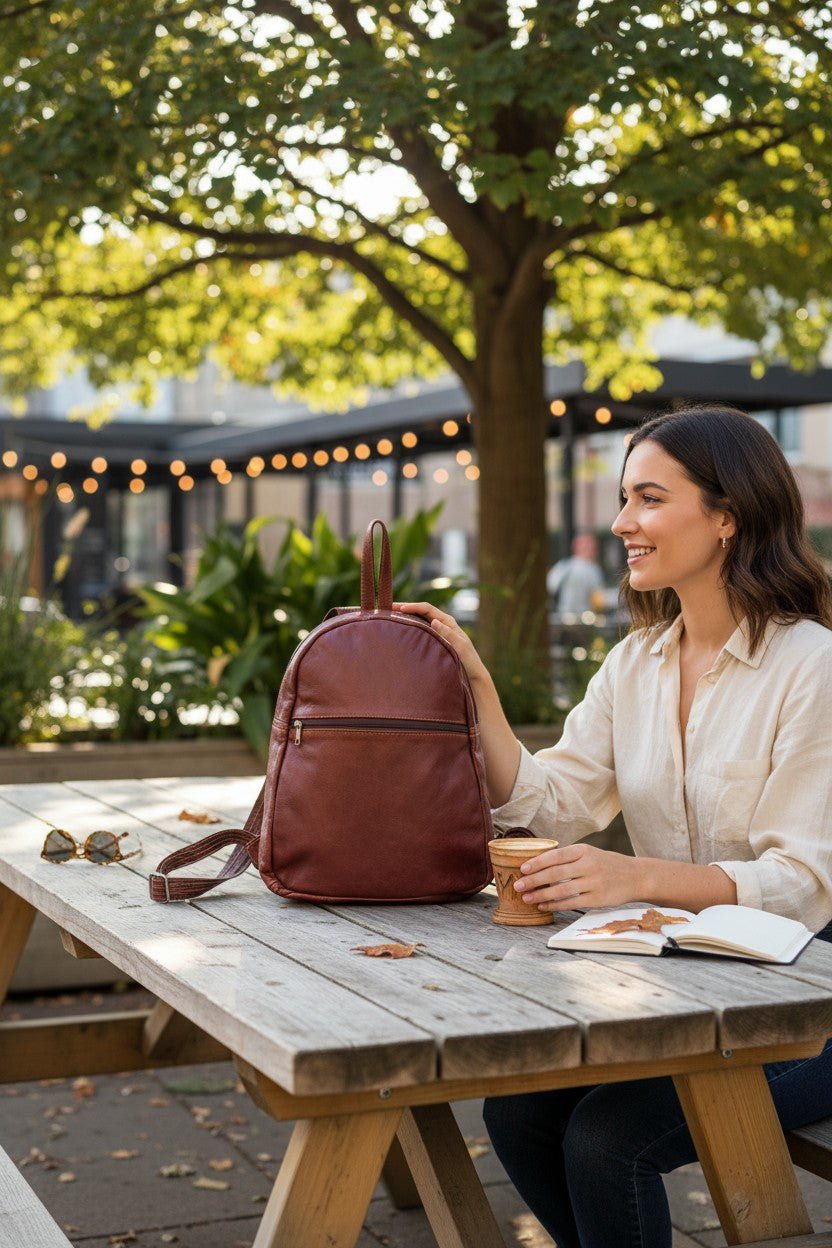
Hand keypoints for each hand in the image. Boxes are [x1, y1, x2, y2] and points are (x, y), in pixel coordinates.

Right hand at [393, 602, 486, 682]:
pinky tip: (401, 630)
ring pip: (420, 620)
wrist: (473, 676)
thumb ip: (448, 634)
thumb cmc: (468, 662)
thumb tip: (433, 621)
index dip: (413, 606)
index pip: (427, 609)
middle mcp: (443, 624)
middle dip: (406, 608)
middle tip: (389, 608)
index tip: (399, 608)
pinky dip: (411, 627)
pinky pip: (421, 630)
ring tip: (391, 617)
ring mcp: (438, 632)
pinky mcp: (435, 641)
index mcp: (448, 622)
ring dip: (407, 617)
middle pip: (421, 611)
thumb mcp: (460, 647)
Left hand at [514, 843, 643, 911]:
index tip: (522, 868)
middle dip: (534, 880)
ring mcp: (593, 883)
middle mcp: (588, 865)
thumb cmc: (606, 863)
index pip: (555, 856)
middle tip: (518, 885)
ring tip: (527, 898)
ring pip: (561, 890)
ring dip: (541, 895)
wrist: (635, 876)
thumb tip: (537, 863)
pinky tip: (543, 906)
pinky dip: (555, 905)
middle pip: (555, 874)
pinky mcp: (597, 899)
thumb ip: (567, 857)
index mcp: (583, 850)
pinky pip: (571, 903)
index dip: (537, 862)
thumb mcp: (589, 853)